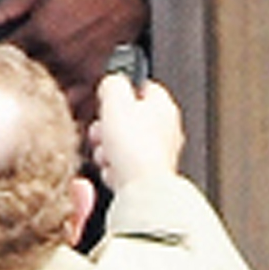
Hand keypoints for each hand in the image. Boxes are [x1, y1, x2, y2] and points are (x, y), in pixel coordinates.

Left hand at [0, 0, 146, 124]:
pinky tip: (57, 129)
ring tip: (27, 117)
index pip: (4, 58)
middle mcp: (59, 57)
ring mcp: (79, 74)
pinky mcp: (98, 85)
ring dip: (38, 111)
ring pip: (50, 104)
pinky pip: (80, 112)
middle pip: (23, 87)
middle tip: (3, 98)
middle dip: (11, 93)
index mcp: (40, 32)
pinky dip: (68, 123)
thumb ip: (7, 5)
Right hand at [88, 69, 183, 190]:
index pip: (143, 87)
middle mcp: (166, 129)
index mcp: (164, 106)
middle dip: (107, 128)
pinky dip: (114, 169)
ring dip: (107, 150)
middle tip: (102, 133)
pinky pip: (124, 167)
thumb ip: (113, 84)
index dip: (120, 93)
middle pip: (128, 119)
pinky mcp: (149, 175)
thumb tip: (111, 82)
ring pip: (123, 145)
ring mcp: (159, 153)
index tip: (107, 101)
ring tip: (107, 155)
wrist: (142, 187)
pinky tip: (113, 171)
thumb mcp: (116, 101)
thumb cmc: (136, 146)